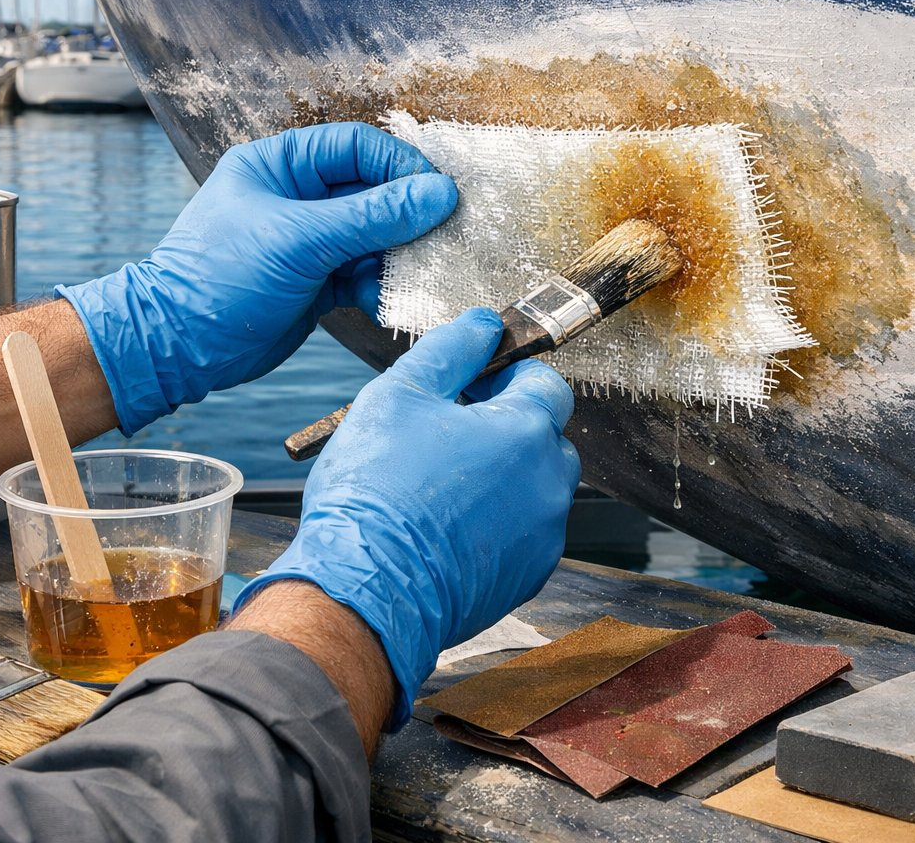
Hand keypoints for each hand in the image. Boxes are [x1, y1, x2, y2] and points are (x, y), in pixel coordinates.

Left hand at [57, 123, 457, 432]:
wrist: (178, 348)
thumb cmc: (218, 280)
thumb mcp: (300, 240)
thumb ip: (372, 217)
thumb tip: (437, 194)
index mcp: (280, 164)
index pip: (356, 147)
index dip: (400, 166)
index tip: (437, 194)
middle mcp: (296, 196)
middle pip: (372, 191)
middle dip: (406, 215)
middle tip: (441, 235)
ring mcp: (307, 241)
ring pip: (373, 236)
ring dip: (397, 256)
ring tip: (415, 273)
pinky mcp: (316, 281)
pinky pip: (362, 273)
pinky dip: (379, 286)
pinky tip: (386, 302)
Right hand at [233, 308, 581, 727]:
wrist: (366, 590)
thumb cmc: (377, 493)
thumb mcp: (399, 394)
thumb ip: (451, 349)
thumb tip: (482, 324)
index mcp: (525, 431)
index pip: (546, 383)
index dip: (508, 377)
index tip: (471, 389)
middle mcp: (548, 483)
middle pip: (545, 436)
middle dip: (507, 428)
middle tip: (448, 437)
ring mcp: (542, 535)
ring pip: (536, 487)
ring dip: (503, 477)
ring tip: (442, 486)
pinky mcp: (527, 576)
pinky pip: (524, 533)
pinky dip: (496, 523)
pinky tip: (447, 526)